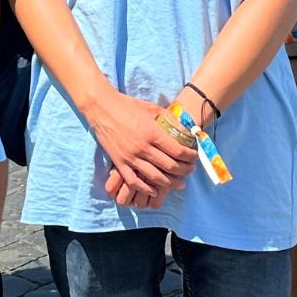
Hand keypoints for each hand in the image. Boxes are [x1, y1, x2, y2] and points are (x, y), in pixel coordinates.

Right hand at [86, 89, 194, 206]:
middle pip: (169, 166)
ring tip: (179, 184)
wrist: (102, 108)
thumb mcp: (152, 108)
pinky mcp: (119, 162)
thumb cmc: (128, 106)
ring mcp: (130, 157)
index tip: (194, 157)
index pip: (177, 151)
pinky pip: (133, 181)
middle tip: (191, 170)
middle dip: (184, 170)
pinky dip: (145, 188)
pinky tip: (154, 191)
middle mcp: (143, 147)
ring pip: (154, 177)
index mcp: (152, 133)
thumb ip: (167, 119)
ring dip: (170, 183)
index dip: (189, 157)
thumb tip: (183, 128)